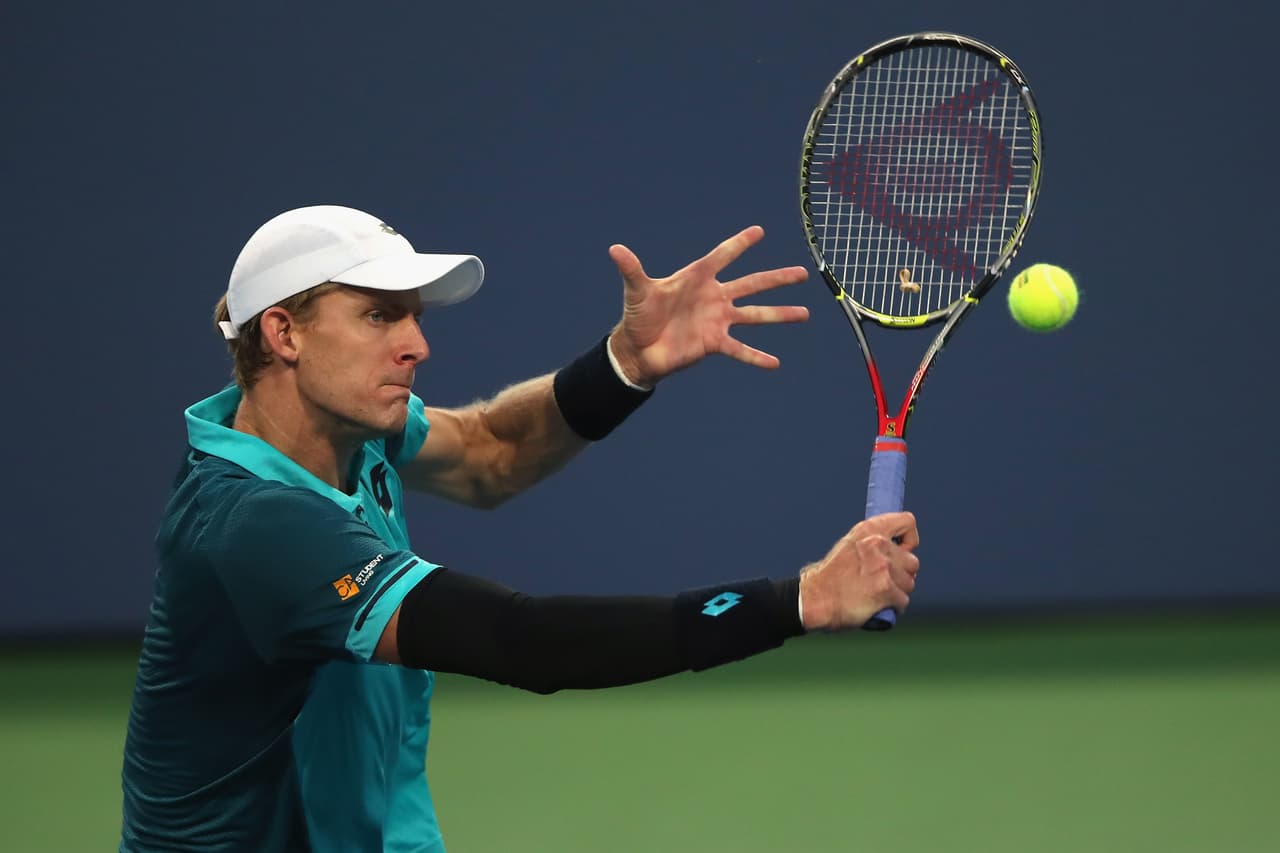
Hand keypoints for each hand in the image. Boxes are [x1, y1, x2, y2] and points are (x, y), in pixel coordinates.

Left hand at [606, 225, 808, 386]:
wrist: (638, 349)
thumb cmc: (638, 315)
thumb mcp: (637, 291)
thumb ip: (632, 269)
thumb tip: (614, 249)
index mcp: (697, 278)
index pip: (722, 256)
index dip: (739, 244)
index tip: (759, 231)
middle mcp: (714, 297)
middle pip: (752, 284)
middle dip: (777, 279)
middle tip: (802, 273)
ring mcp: (718, 320)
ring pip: (755, 315)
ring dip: (780, 314)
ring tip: (805, 313)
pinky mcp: (714, 343)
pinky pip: (740, 349)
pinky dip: (756, 357)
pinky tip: (775, 362)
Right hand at [797, 512, 920, 630]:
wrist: (814, 599)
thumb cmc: (829, 578)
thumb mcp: (848, 546)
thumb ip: (872, 544)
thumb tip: (898, 552)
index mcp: (868, 530)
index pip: (907, 522)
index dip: (910, 540)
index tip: (903, 551)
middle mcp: (878, 545)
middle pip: (913, 561)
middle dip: (902, 575)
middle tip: (883, 582)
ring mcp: (883, 567)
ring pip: (909, 583)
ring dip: (897, 592)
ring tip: (877, 595)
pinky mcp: (886, 589)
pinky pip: (903, 600)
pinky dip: (893, 606)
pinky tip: (877, 606)